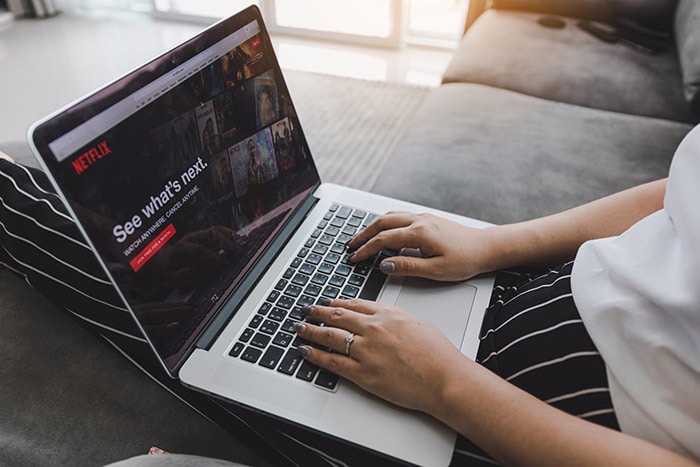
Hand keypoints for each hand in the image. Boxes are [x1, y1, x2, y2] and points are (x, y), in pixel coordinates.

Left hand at [294, 298, 469, 414]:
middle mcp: (373, 328)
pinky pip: (332, 362)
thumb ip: (393, 318)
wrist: (444, 377)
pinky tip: (305, 351)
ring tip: (299, 328)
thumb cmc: (437, 354)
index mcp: (387, 314)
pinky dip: (315, 355)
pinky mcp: (363, 373)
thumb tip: (380, 318)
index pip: (354, 305)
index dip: (336, 303)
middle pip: (337, 316)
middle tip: (306, 310)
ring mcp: (366, 351)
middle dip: (317, 312)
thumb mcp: (415, 323)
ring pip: (330, 336)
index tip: (327, 303)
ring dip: (310, 330)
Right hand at [348, 211, 494, 280]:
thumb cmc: (465, 259)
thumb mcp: (435, 270)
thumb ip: (407, 266)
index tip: (354, 258)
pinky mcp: (427, 219)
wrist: (485, 248)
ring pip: (389, 217)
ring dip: (373, 227)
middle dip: (363, 235)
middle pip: (381, 223)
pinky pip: (399, 217)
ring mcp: (423, 217)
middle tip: (350, 246)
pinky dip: (385, 223)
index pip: (383, 239)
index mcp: (419, 233)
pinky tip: (382, 232)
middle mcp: (419, 220)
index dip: (366, 249)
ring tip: (361, 239)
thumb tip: (384, 265)